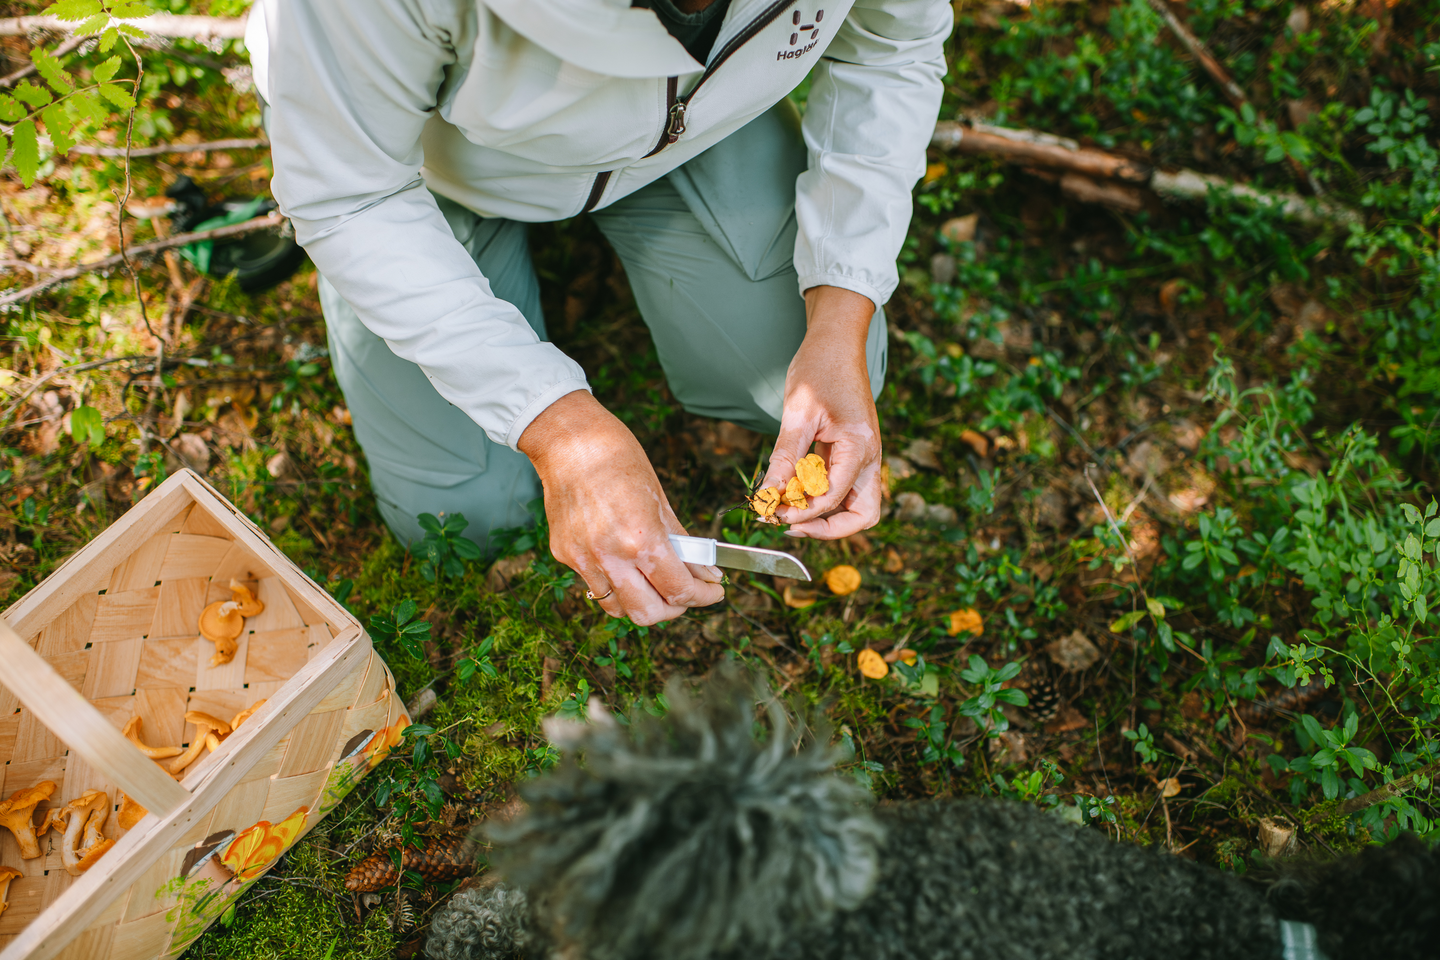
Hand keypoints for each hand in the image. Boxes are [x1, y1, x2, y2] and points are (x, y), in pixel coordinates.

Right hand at [518, 391, 723, 624]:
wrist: (568, 441)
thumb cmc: (617, 458)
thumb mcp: (660, 499)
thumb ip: (681, 543)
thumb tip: (705, 572)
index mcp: (641, 539)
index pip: (679, 590)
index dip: (703, 597)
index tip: (713, 592)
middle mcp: (610, 557)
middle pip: (647, 614)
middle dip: (673, 609)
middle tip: (686, 593)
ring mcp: (583, 560)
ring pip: (618, 608)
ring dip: (642, 602)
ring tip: (655, 583)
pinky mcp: (564, 556)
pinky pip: (595, 586)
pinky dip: (617, 584)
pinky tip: (625, 563)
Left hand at [760, 285, 882, 538]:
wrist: (836, 342)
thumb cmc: (819, 369)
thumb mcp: (797, 414)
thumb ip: (785, 458)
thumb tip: (768, 495)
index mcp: (859, 446)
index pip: (833, 498)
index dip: (801, 513)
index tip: (770, 512)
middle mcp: (869, 457)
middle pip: (862, 515)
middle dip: (827, 528)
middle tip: (789, 523)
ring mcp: (864, 456)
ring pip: (856, 506)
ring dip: (826, 515)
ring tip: (789, 507)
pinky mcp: (854, 453)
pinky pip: (844, 487)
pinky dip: (821, 495)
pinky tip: (794, 488)